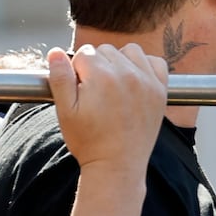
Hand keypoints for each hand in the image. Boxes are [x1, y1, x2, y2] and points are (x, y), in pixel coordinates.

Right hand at [49, 44, 167, 174]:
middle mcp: (127, 73)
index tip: (80, 89)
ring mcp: (147, 81)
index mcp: (101, 76)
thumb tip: (55, 52)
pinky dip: (145, 65)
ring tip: (114, 84)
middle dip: (97, 65)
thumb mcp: (65, 110)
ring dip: (120, 61)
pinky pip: (156, 62)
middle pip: (106, 51)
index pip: (84, 53)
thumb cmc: (89, 140)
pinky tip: (135, 81)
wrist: (118, 165)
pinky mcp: (160, 90)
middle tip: (95, 92)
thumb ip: (60, 77)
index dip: (78, 70)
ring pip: (130, 51)